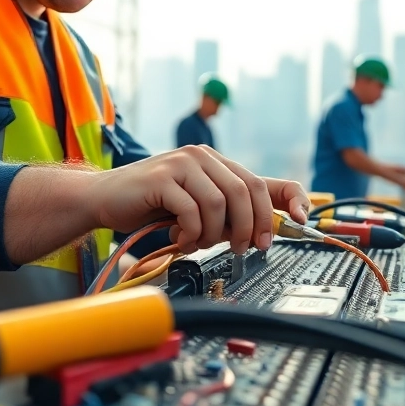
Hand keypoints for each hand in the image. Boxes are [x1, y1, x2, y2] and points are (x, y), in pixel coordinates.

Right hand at [84, 145, 309, 255]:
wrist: (104, 199)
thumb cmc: (151, 206)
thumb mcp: (197, 208)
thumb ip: (228, 214)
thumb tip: (268, 231)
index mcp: (216, 163)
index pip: (264, 180)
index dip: (290, 199)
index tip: (300, 221)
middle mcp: (202, 157)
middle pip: (246, 192)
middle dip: (250, 227)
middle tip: (243, 248)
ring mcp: (182, 163)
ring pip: (220, 203)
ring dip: (213, 233)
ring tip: (196, 242)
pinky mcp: (162, 177)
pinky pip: (193, 210)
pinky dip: (191, 232)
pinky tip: (179, 237)